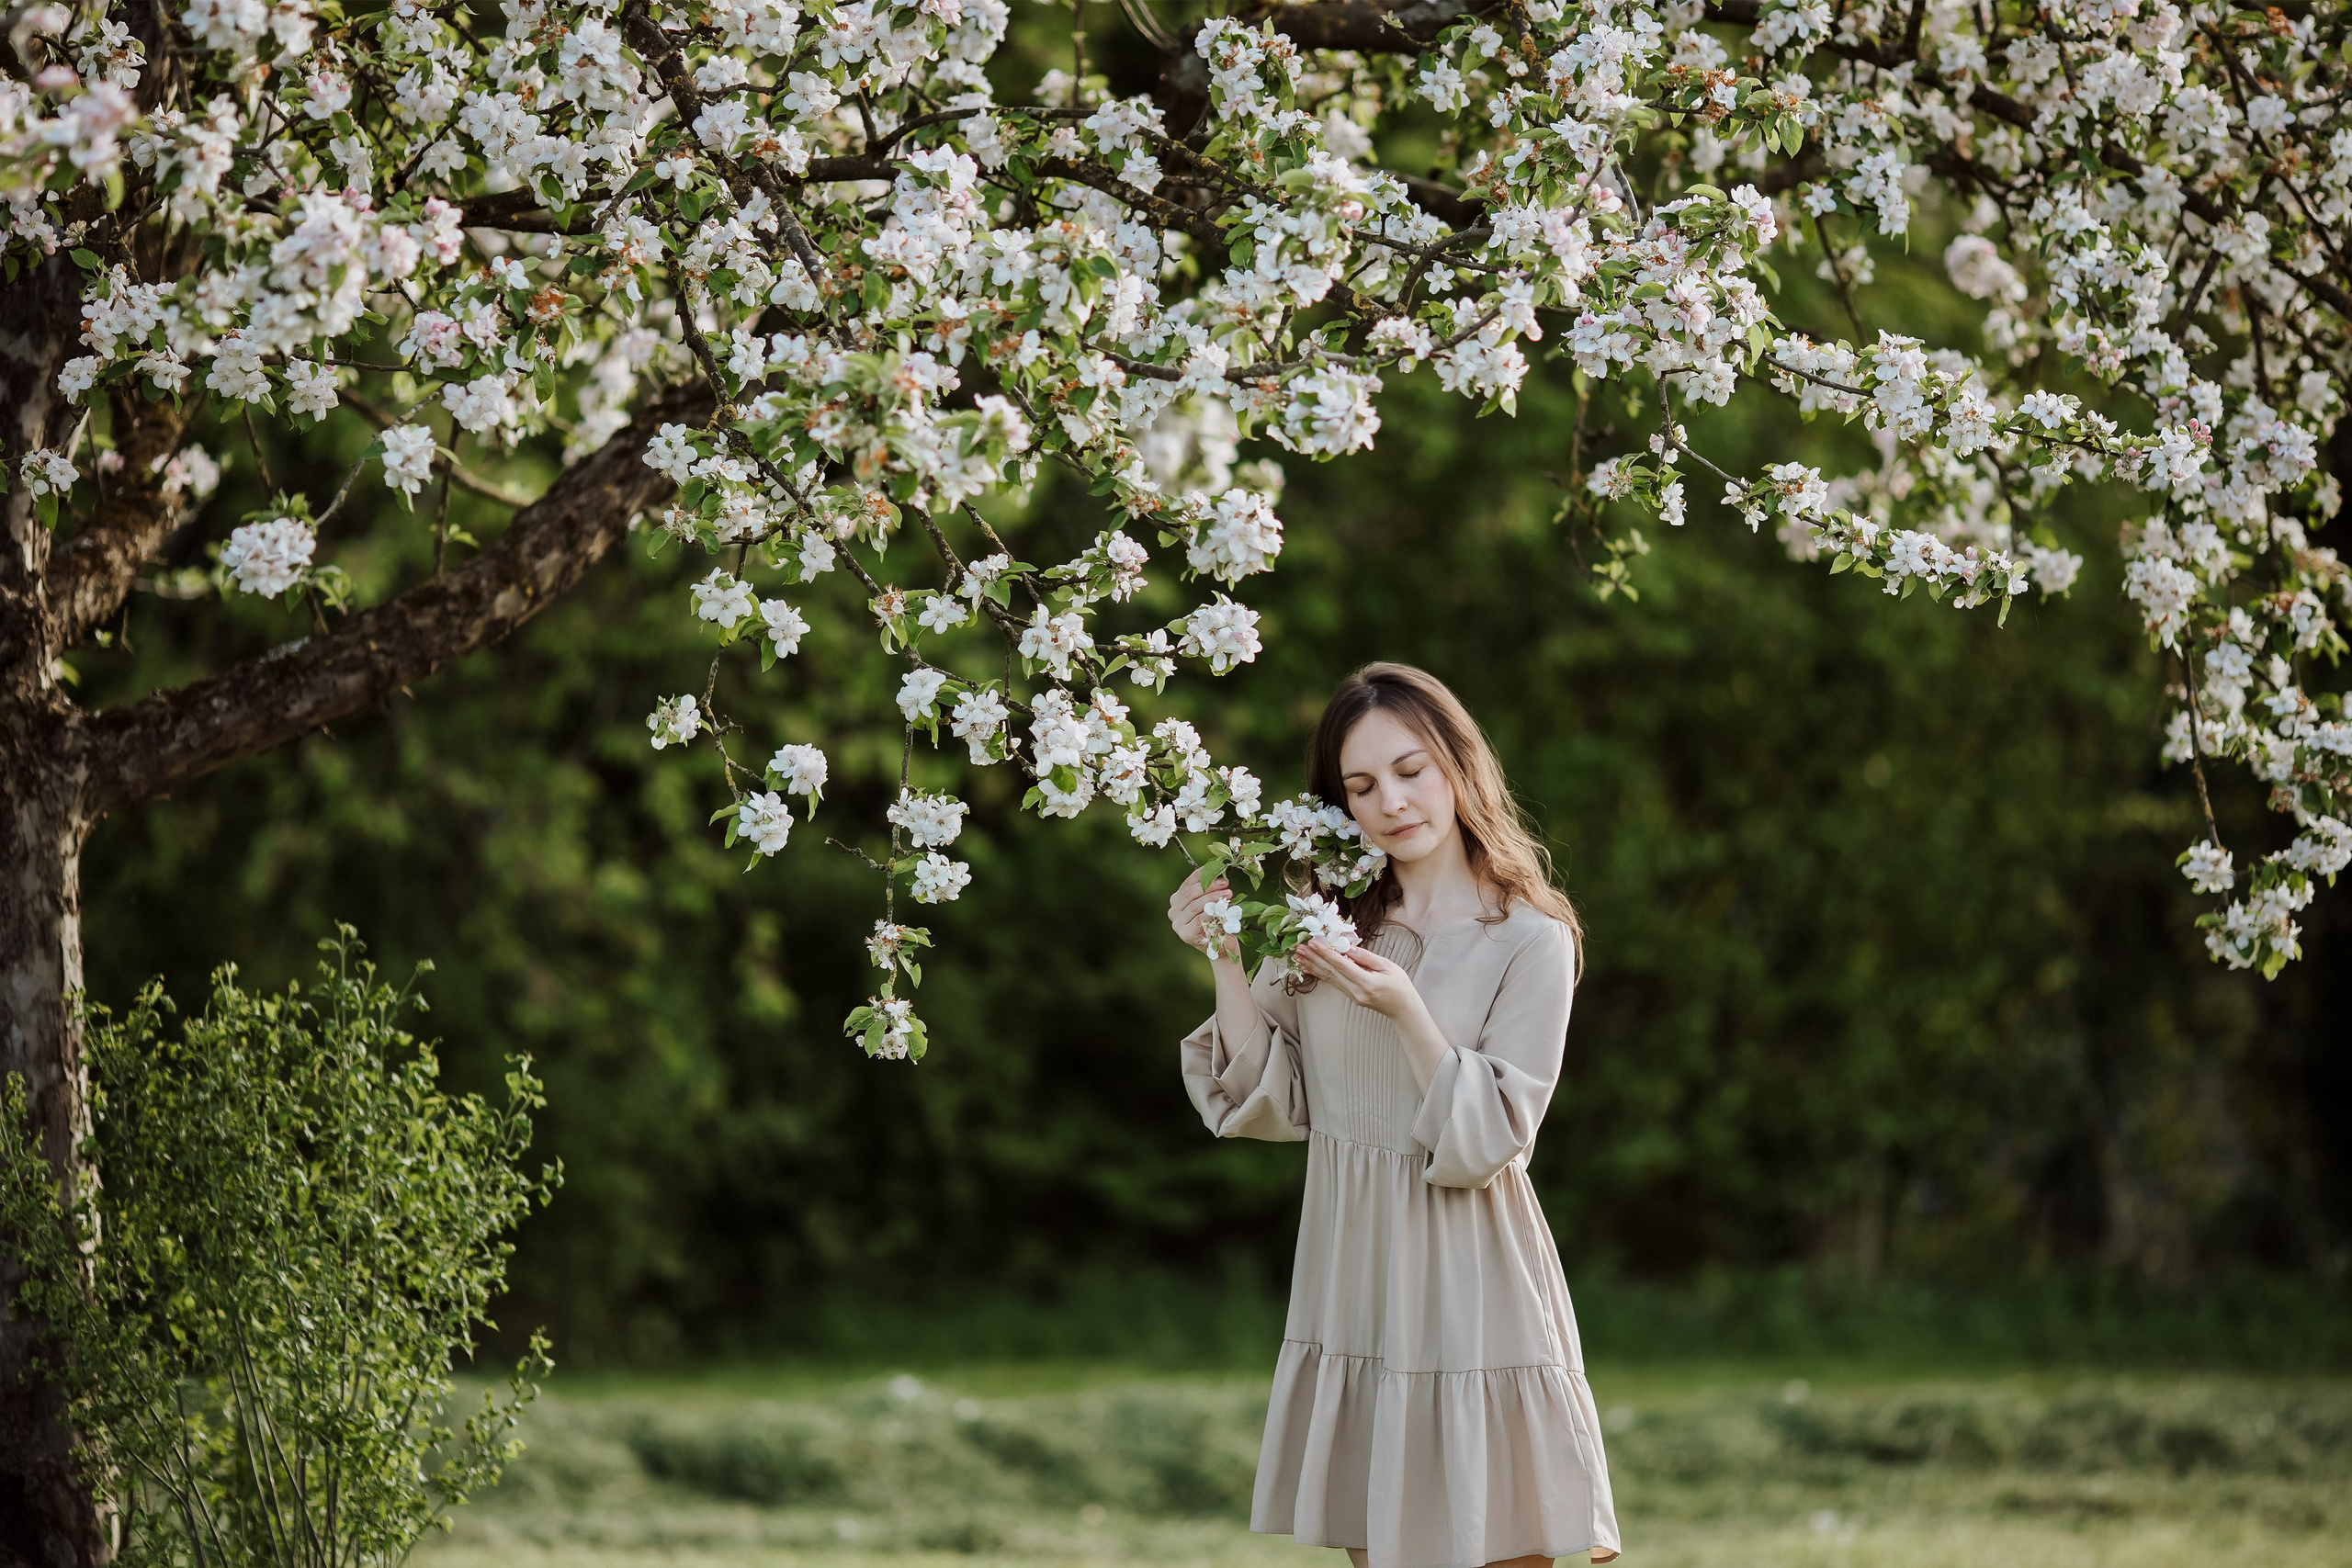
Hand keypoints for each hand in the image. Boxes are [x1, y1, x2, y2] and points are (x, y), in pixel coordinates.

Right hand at [1168, 868, 1236, 959]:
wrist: (1222, 945)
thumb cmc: (1218, 921)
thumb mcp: (1213, 902)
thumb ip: (1211, 889)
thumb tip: (1220, 871)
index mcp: (1177, 899)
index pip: (1188, 882)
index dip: (1203, 874)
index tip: (1219, 871)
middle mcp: (1173, 910)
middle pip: (1190, 893)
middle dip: (1209, 886)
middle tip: (1226, 884)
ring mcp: (1177, 923)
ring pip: (1194, 906)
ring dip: (1213, 898)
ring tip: (1227, 895)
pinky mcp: (1185, 934)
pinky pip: (1199, 919)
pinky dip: (1211, 913)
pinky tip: (1221, 909)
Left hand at [1297, 939, 1420, 1021]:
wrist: (1403, 1008)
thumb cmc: (1400, 986)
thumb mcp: (1388, 967)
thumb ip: (1366, 957)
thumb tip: (1348, 948)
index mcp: (1366, 983)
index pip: (1341, 966)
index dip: (1326, 953)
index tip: (1313, 943)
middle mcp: (1356, 991)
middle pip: (1331, 972)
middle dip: (1313, 958)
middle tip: (1299, 947)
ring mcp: (1352, 995)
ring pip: (1329, 978)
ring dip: (1313, 965)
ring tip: (1299, 956)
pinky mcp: (1351, 996)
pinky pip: (1333, 983)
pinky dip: (1320, 974)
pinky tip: (1309, 968)